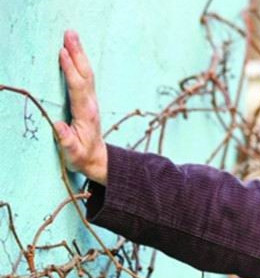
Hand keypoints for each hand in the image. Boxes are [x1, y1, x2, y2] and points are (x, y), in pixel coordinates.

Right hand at [54, 30, 107, 184]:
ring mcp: (91, 101)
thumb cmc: (83, 157)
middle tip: (70, 34)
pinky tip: (75, 52)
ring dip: (79, 54)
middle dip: (77, 53)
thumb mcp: (74, 154)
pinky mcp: (89, 100)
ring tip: (71, 36)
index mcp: (86, 114)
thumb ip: (67, 141)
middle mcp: (91, 104)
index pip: (77, 88)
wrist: (98, 160)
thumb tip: (59, 126)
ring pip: (86, 73)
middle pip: (85, 74)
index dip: (70, 70)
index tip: (63, 53)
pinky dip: (80, 62)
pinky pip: (85, 77)